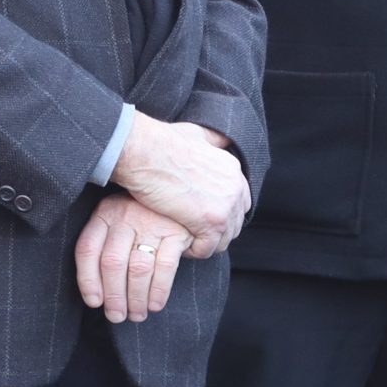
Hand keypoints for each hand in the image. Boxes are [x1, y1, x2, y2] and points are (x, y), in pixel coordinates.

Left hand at [75, 194, 191, 323]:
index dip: (88, 280)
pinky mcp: (177, 231)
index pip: (87, 250)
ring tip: (137, 315)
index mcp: (106, 213)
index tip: (95, 302)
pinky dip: (159, 290)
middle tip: (117, 316)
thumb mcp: (118, 217)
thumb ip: (106, 242)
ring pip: (138, 268)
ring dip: (136, 298)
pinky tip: (155, 304)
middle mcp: (125, 216)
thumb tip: (99, 293)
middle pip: (112, 263)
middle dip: (114, 296)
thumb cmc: (143, 214)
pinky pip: (165, 266)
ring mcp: (152, 223)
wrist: (182, 189)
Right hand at [111, 116, 248, 256]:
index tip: (200, 218)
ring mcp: (226, 206)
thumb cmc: (162, 143)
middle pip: (234, 224)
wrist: (146, 152)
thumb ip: (213, 140)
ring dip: (203, 243)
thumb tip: (221, 140)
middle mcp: (236, 188)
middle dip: (214, 232)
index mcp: (233, 170)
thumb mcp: (197, 134)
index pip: (240, 203)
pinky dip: (193, 251)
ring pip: (223, 240)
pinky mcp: (212, 222)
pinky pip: (208, 249)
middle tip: (192, 233)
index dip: (221, 215)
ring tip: (184, 240)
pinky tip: (179, 244)